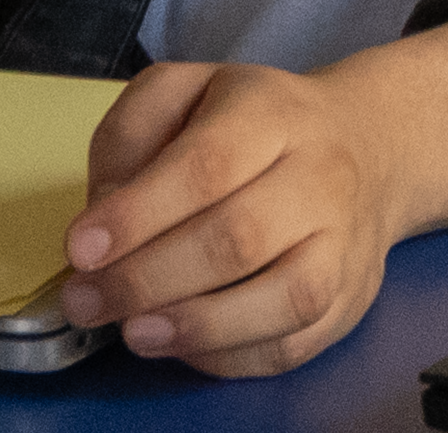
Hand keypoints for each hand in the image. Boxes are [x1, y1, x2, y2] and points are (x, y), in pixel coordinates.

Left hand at [63, 59, 406, 375]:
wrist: (367, 144)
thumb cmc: (256, 122)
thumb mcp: (187, 90)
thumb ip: (132, 133)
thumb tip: (105, 211)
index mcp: (272, 110)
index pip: (207, 163)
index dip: (139, 212)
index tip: (80, 247)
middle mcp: (320, 174)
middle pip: (238, 237)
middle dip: (148, 278)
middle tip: (86, 300)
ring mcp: (343, 241)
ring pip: (283, 298)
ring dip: (196, 327)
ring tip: (132, 331)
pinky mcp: (352, 298)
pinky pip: (294, 344)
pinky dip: (231, 356)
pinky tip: (182, 343)